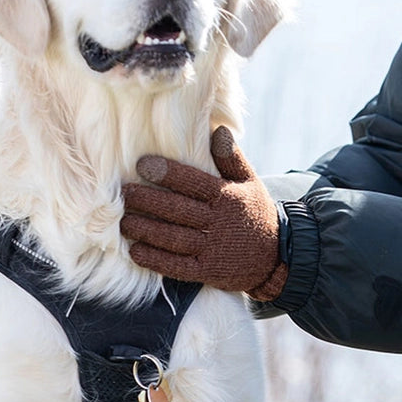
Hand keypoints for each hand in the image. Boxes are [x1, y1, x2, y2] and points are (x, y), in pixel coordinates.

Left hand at [121, 126, 288, 299]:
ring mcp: (213, 250)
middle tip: (124, 192)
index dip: (167, 173)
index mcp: (228, 198)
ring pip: (174, 238)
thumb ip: (232, 158)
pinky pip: (177, 266)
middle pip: (178, 210)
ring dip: (146, 229)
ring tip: (123, 221)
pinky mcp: (208, 272)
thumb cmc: (256, 213)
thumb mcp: (250, 183)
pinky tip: (135, 251)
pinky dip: (155, 259)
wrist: (277, 258)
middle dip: (148, 200)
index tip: (142, 164)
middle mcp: (219, 223)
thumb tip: (218, 129)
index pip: (194, 182)